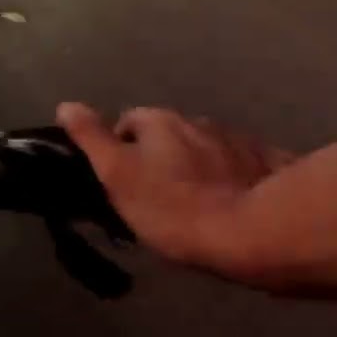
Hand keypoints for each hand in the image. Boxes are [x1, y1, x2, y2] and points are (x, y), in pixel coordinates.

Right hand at [56, 103, 292, 273]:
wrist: (257, 231)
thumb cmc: (175, 207)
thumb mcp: (119, 177)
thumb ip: (92, 139)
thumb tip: (66, 105)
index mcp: (159, 121)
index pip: (129, 122)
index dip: (122, 149)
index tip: (123, 180)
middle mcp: (198, 120)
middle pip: (171, 133)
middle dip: (164, 156)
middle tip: (161, 195)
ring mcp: (237, 139)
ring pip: (208, 148)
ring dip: (200, 166)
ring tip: (200, 202)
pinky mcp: (270, 162)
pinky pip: (244, 165)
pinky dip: (235, 177)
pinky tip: (238, 201)